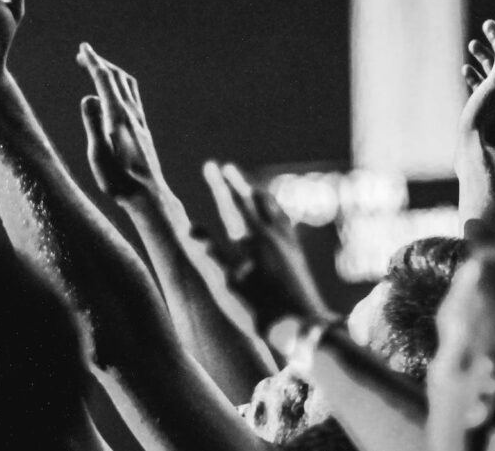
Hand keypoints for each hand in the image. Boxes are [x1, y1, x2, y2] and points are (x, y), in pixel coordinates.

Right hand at [78, 43, 166, 199]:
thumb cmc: (120, 181)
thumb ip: (93, 125)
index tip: (84, 48)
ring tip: (99, 70)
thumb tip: (88, 97)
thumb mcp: (99, 156)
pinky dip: (121, 87)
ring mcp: (140, 123)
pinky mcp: (143, 131)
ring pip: (129, 86)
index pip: (105, 81)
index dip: (93, 62)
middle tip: (83, 55)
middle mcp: (132, 115)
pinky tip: (116, 96)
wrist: (149, 196)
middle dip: (101, 63)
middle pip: (118, 78)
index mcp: (118, 117)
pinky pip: (133, 98)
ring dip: (113, 73)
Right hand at [202, 162, 332, 332]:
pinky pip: (287, 226)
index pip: (232, 204)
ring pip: (274, 211)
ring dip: (260, 196)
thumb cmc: (260, 311)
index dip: (220, 184)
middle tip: (227, 167)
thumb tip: (189, 228)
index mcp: (253, 239)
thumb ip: (210, 255)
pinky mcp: (298, 259)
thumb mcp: (228, 286)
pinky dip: (279, 215)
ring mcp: (288, 246)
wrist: (304, 328)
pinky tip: (282, 221)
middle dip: (238, 183)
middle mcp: (273, 236)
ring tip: (254, 188)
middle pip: (254, 202)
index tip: (211, 164)